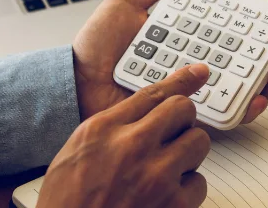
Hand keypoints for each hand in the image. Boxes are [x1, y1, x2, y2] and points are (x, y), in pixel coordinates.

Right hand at [38, 64, 212, 207]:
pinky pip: (199, 182)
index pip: (152, 93)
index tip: (198, 73)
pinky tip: (166, 196)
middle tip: (172, 135)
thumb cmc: (68, 203)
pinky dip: (187, 189)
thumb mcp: (75, 153)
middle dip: (182, 120)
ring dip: (187, 153)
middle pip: (182, 109)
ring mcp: (156, 176)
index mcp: (103, 130)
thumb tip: (145, 111)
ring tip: (166, 169)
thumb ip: (110, 128)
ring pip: (198, 141)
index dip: (181, 80)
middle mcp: (131, 146)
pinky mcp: (174, 204)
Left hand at [71, 0, 267, 121]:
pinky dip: (249, 105)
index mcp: (190, 38)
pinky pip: (229, 113)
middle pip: (252, 60)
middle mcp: (200, 65)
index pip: (235, 30)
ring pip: (249, 87)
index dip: (262, 23)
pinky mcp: (191, 115)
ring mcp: (198, 91)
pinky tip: (256, 94)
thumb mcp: (127, 4)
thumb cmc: (97, 51)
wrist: (76, 86)